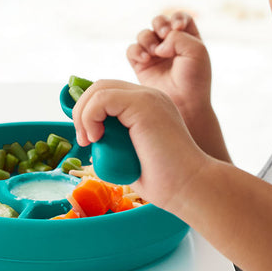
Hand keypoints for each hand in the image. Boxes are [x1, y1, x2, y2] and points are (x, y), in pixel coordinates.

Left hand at [72, 79, 210, 211]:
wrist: (189, 185)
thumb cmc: (164, 179)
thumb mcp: (132, 155)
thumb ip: (116, 141)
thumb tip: (92, 140)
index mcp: (149, 106)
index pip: (110, 93)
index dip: (90, 111)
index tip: (88, 138)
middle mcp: (149, 96)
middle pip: (101, 85)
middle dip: (82, 110)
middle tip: (85, 140)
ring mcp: (147, 97)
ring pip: (99, 88)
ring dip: (83, 114)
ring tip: (89, 140)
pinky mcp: (143, 103)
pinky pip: (102, 98)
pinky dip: (89, 116)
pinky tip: (96, 137)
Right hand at [127, 11, 210, 112]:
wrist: (184, 104)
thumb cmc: (195, 79)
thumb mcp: (197, 51)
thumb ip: (178, 37)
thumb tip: (159, 44)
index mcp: (188, 38)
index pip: (179, 17)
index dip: (176, 18)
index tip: (177, 28)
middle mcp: (170, 45)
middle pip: (159, 21)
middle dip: (159, 24)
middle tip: (164, 35)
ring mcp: (154, 55)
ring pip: (144, 34)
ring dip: (147, 39)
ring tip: (155, 52)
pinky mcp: (141, 66)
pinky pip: (132, 50)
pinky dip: (136, 51)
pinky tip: (146, 60)